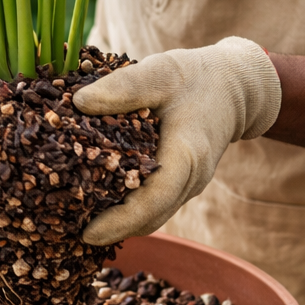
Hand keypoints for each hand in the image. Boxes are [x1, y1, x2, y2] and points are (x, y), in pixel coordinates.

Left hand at [71, 38, 280, 244]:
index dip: (120, 221)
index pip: (153, 200)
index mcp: (187, 154)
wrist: (234, 88)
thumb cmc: (195, 77)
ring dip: (120, 224)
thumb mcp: (160, 71)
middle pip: (150, 218)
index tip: (88, 234)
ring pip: (153, 216)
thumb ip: (123, 87)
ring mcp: (189, 185)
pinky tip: (99, 201)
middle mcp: (191, 179)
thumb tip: (78, 103)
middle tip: (69, 230)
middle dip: (112, 230)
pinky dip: (129, 210)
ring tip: (78, 220)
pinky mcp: (183, 184)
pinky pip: (155, 205)